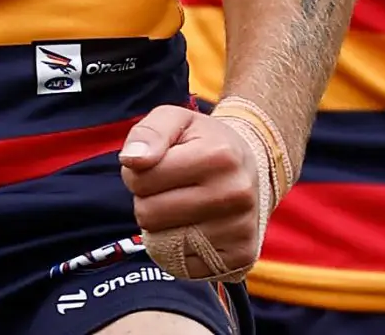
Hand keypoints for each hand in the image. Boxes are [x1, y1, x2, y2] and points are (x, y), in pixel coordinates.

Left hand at [118, 104, 267, 281]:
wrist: (254, 167)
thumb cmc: (205, 142)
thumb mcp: (175, 120)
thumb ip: (148, 132)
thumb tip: (131, 160)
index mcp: (218, 156)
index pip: (141, 179)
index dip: (139, 172)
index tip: (159, 165)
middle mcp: (235, 194)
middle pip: (149, 214)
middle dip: (148, 200)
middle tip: (171, 187)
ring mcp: (241, 229)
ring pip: (162, 244)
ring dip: (163, 226)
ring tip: (184, 205)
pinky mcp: (241, 256)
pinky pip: (183, 265)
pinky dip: (180, 250)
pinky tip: (196, 227)